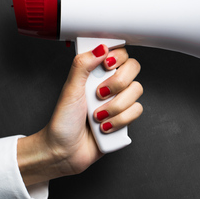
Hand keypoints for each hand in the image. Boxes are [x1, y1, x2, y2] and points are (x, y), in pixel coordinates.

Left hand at [17, 45, 143, 185]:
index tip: (106, 65)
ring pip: (136, 91)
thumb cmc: (62, 122)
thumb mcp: (70, 90)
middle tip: (99, 94)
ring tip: (98, 115)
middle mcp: (110, 85)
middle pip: (134, 69)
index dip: (117, 57)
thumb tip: (99, 47)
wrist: (64, 151)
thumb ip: (82, 65)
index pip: (119, 53)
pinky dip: (119, 121)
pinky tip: (105, 126)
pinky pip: (137, 111)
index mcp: (96, 74)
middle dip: (117, 83)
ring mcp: (119, 101)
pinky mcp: (125, 118)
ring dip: (115, 107)